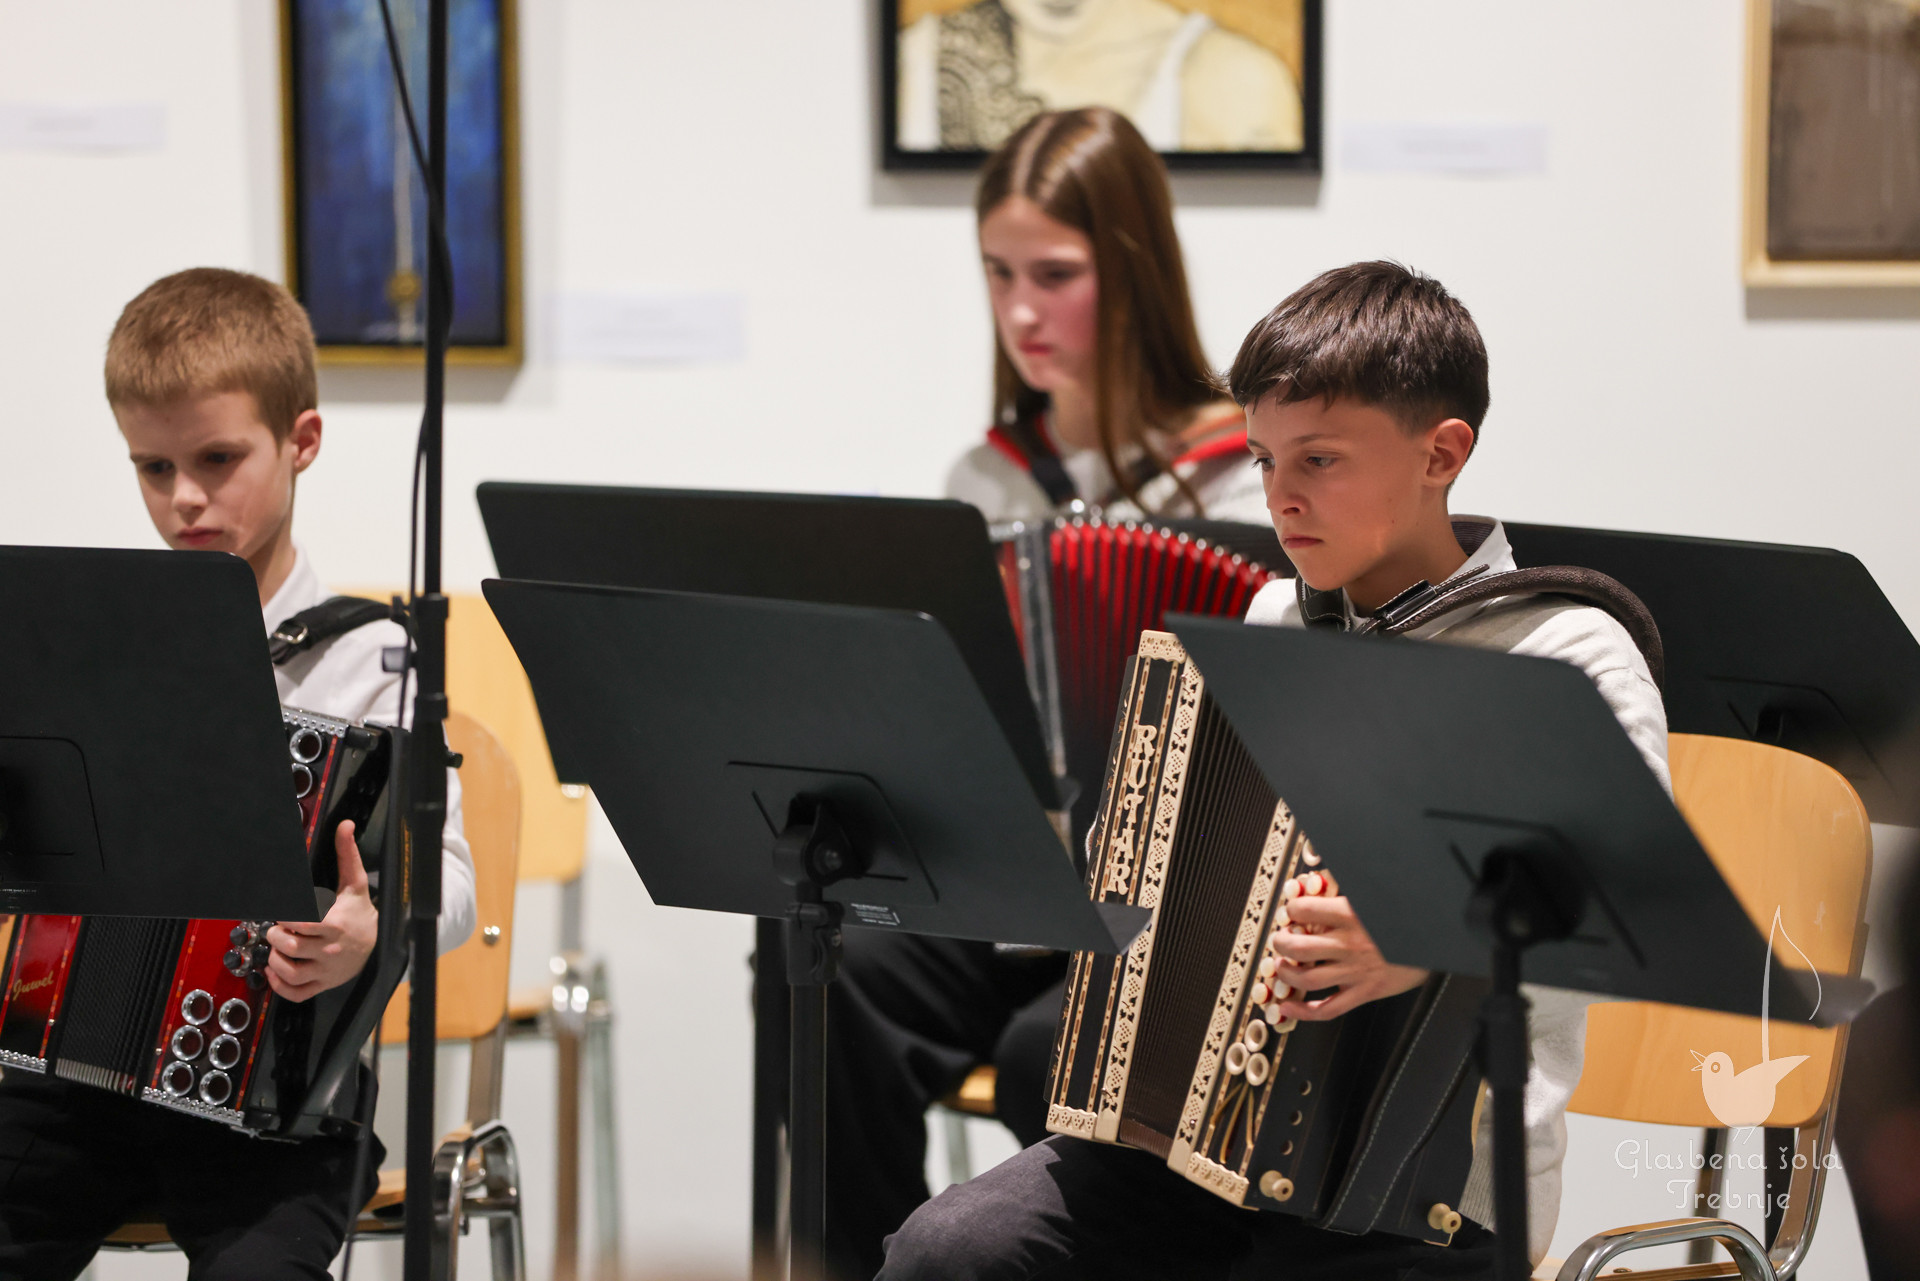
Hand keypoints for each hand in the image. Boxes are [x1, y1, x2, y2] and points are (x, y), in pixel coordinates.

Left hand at [264, 821, 376, 1002]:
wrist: (379, 942)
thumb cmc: (360, 912)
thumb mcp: (356, 883)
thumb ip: (347, 854)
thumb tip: (345, 826)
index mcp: (336, 924)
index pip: (301, 924)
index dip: (286, 918)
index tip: (283, 912)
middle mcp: (330, 950)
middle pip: (291, 947)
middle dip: (276, 936)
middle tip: (277, 928)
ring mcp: (327, 970)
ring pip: (291, 971)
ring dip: (275, 960)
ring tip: (276, 948)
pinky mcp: (323, 984)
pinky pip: (297, 992)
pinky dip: (280, 986)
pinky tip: (274, 971)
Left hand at [1270, 894, 1427, 1021]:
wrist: (1439, 942)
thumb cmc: (1410, 918)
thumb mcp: (1377, 896)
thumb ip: (1350, 888)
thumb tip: (1328, 875)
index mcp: (1351, 915)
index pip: (1304, 910)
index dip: (1291, 910)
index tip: (1290, 912)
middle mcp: (1349, 945)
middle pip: (1297, 947)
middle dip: (1280, 943)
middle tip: (1280, 940)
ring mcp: (1355, 972)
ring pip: (1306, 979)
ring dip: (1285, 973)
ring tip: (1281, 966)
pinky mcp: (1364, 992)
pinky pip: (1328, 1008)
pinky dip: (1304, 1012)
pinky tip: (1290, 1008)